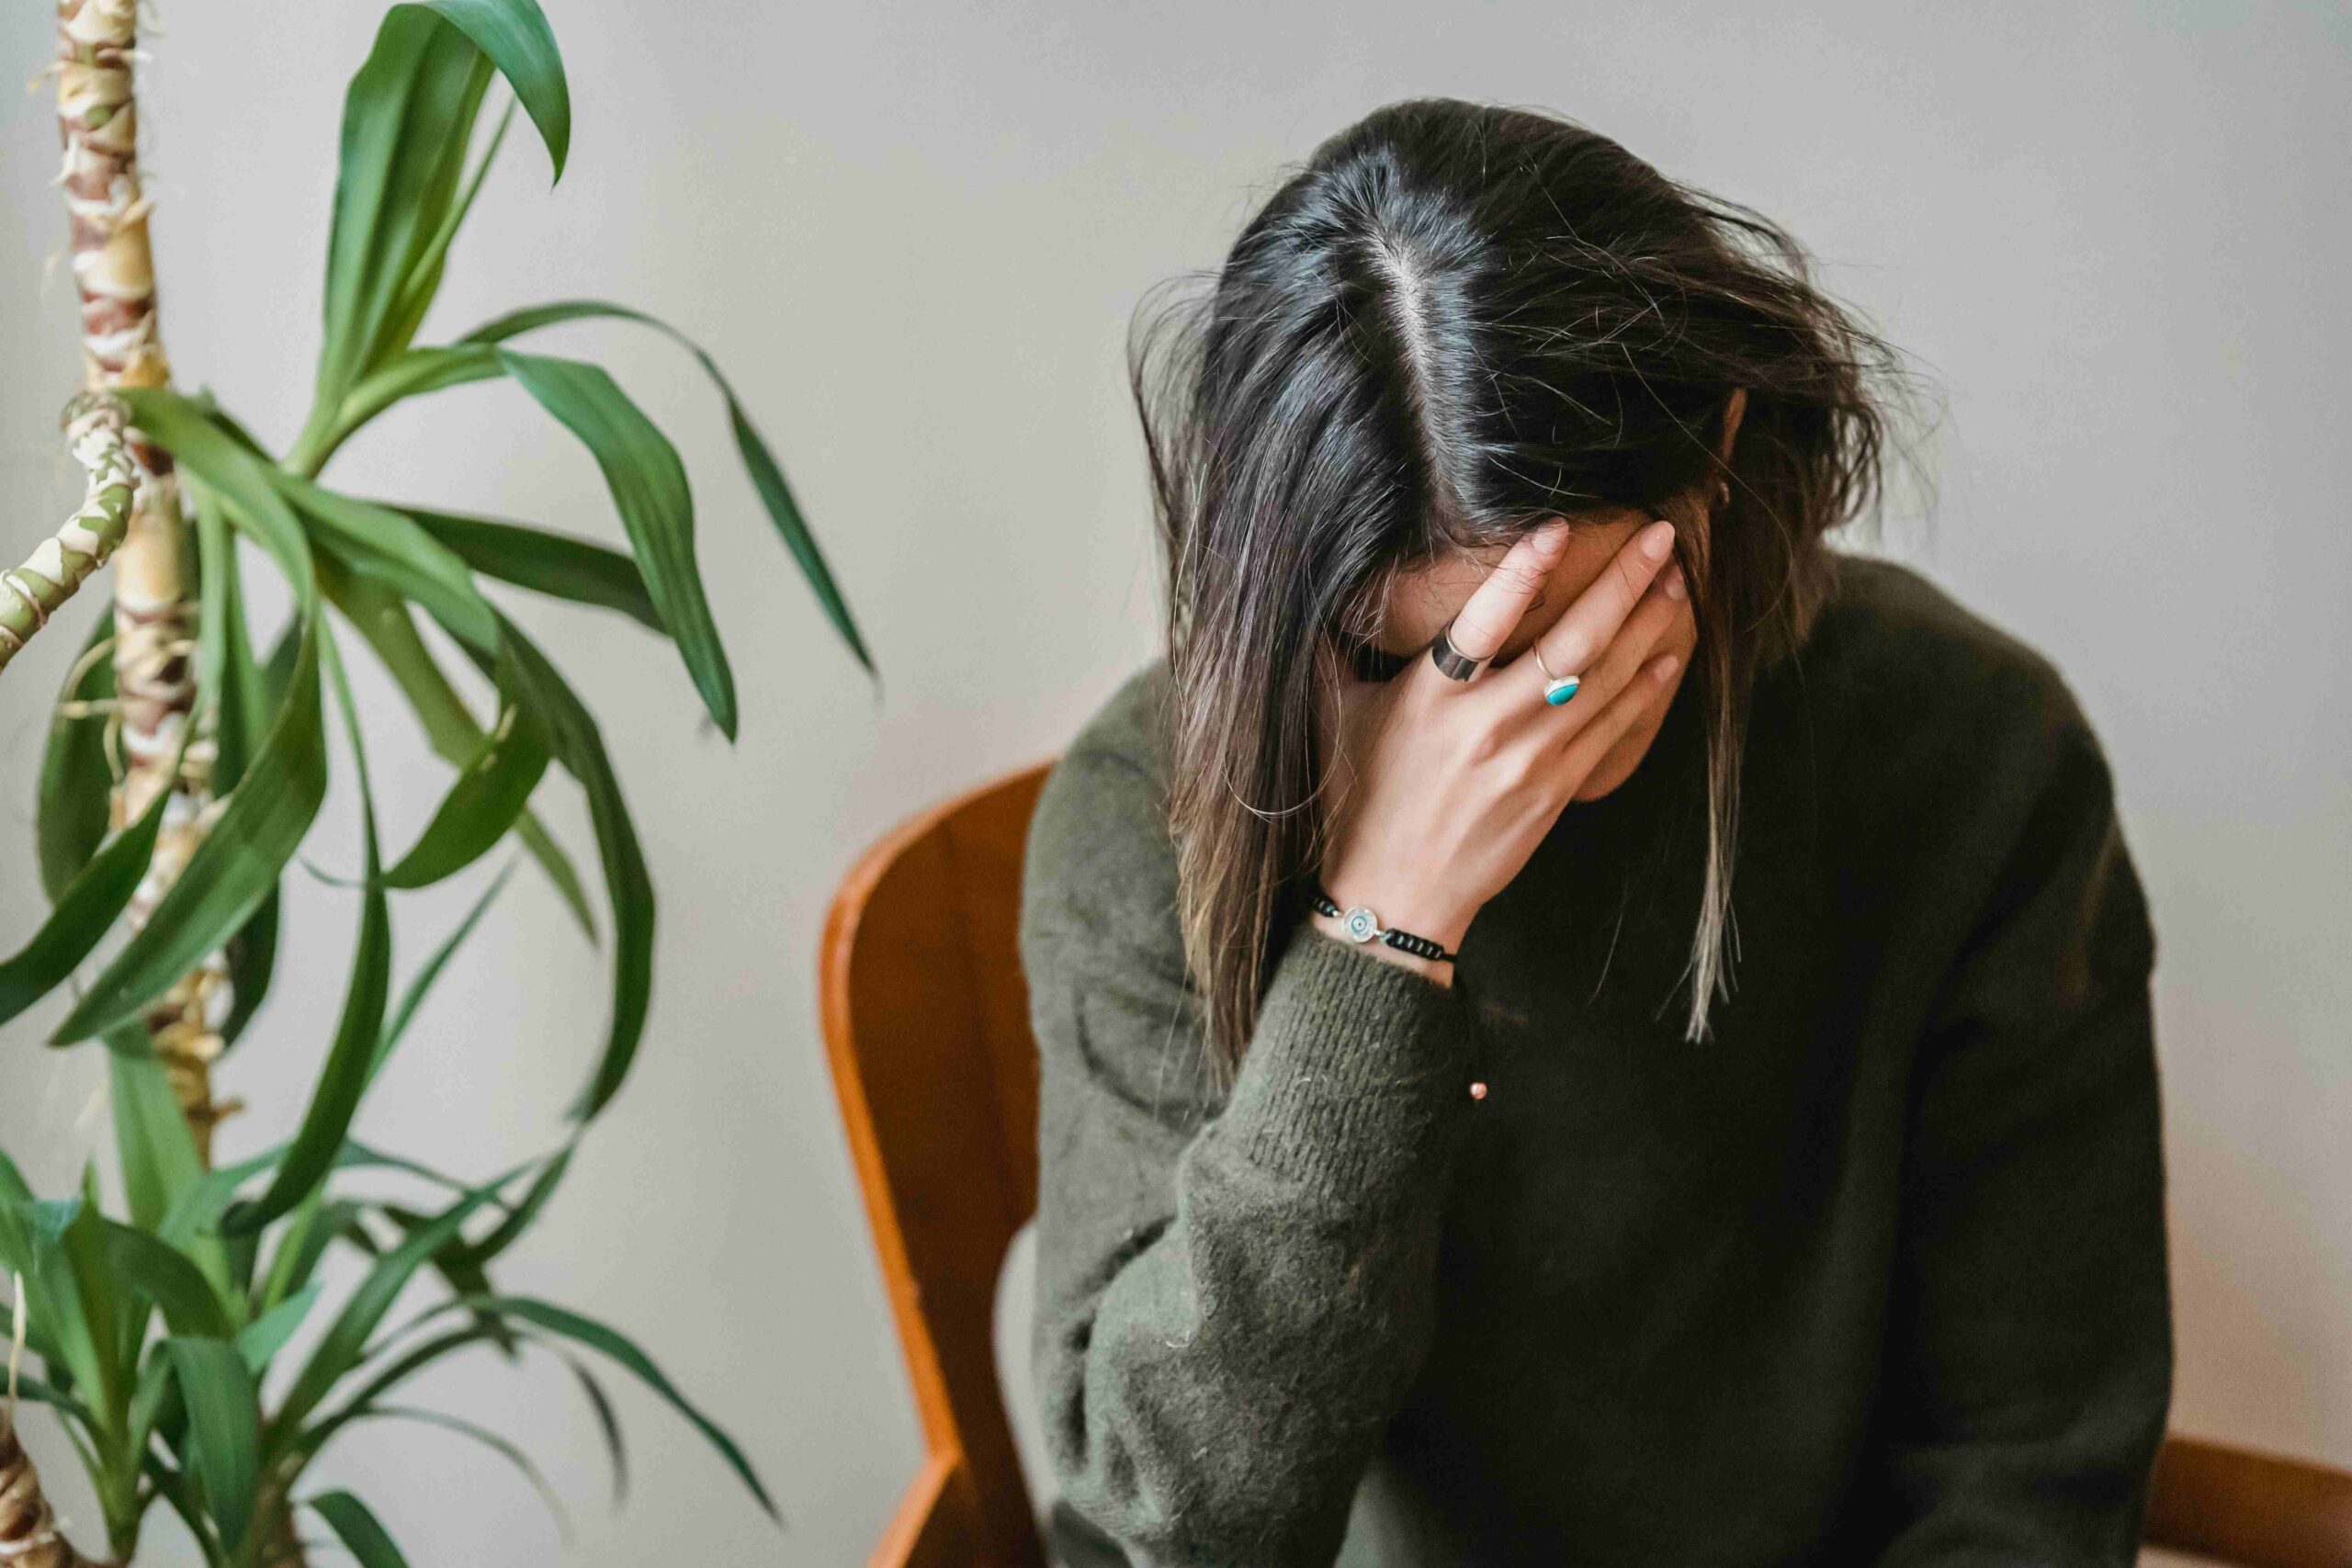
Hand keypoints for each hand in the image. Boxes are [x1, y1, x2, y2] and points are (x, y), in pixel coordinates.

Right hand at [1312, 516, 1687, 983]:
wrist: (1395, 896)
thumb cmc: (1358, 803)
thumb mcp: (1337, 719)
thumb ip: (1333, 652)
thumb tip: (1316, 589)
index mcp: (1430, 699)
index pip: (1483, 620)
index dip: (1522, 571)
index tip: (1558, 526)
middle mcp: (1486, 726)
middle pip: (1571, 643)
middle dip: (1622, 583)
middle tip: (1660, 535)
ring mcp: (1528, 760)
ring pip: (1604, 679)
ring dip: (1646, 625)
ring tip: (1674, 580)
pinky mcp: (1555, 791)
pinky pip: (1611, 729)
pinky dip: (1644, 688)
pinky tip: (1668, 653)